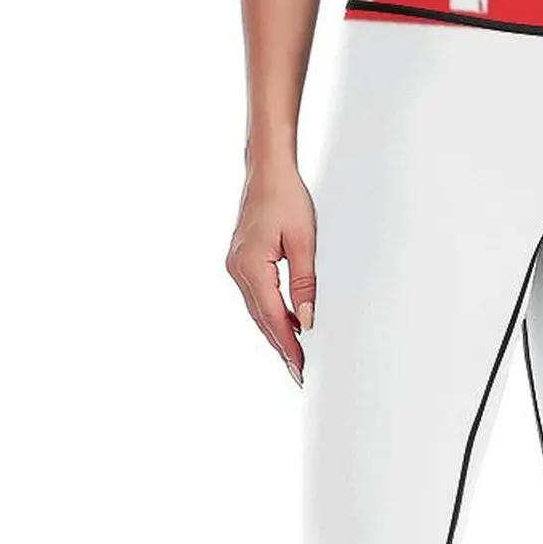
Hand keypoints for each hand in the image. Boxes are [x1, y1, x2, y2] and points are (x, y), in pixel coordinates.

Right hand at [225, 162, 316, 385]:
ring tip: (295, 356)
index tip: (300, 367)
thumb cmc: (286, 198)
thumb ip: (305, 283)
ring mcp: (236, 265)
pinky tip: (285, 325)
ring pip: (257, 310)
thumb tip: (306, 320)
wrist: (267, 171)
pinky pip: (256, 296)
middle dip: (281, 346)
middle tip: (299, 372)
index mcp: (251, 266)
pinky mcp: (240, 262)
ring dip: (275, 332)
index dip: (287, 345)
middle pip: (261, 319)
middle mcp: (237, 269)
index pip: (272, 317)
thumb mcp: (305, 242)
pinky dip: (270, 313)